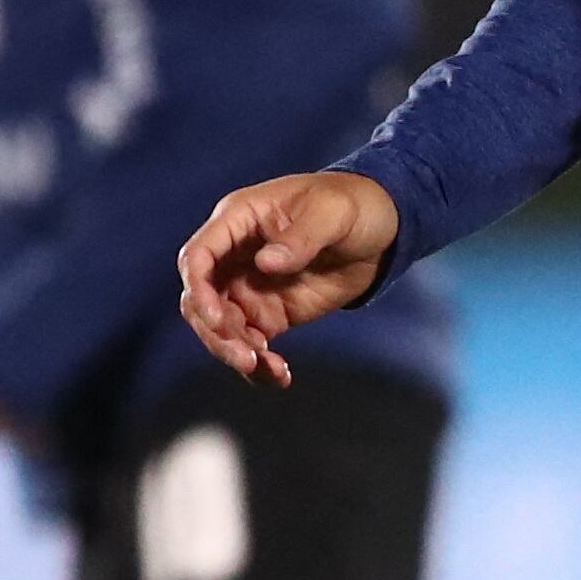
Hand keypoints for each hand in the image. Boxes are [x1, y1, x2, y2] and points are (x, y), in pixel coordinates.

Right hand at [178, 171, 401, 387]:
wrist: (382, 228)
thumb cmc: (351, 203)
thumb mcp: (331, 212)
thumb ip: (300, 238)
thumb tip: (266, 263)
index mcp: (238, 221)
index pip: (198, 257)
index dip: (199, 289)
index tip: (218, 319)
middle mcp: (235, 257)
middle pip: (200, 300)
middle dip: (215, 332)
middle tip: (247, 354)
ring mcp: (249, 288)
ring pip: (220, 329)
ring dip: (235, 352)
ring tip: (268, 368)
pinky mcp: (270, 314)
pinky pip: (251, 343)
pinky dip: (259, 364)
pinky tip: (279, 376)